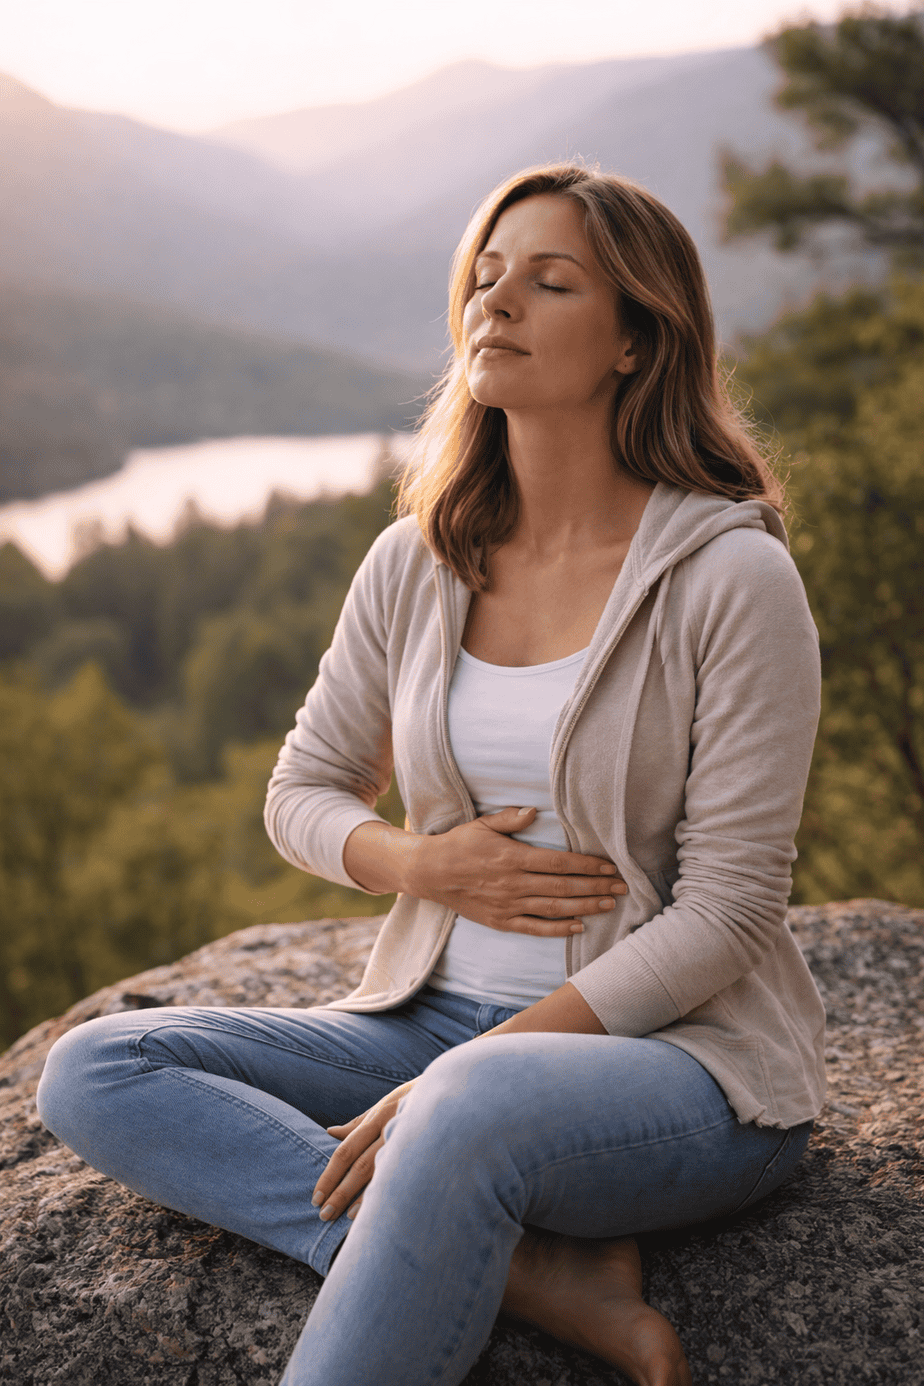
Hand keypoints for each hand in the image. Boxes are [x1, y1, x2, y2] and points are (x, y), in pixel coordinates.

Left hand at [312, 1080, 416, 1223]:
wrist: (461, 1090)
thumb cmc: (420, 1097)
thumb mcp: (389, 1103)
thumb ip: (360, 1121)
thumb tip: (330, 1132)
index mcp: (379, 1116)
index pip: (346, 1150)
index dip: (330, 1174)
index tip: (316, 1196)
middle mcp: (391, 1126)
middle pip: (358, 1163)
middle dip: (338, 1190)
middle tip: (322, 1214)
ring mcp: (410, 1138)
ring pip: (378, 1170)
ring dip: (357, 1196)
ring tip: (340, 1217)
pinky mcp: (428, 1149)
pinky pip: (404, 1174)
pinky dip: (387, 1192)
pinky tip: (375, 1210)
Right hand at [406, 805, 626, 936]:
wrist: (430, 872)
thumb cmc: (459, 844)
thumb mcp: (482, 824)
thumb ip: (510, 819)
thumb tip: (534, 810)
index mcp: (513, 858)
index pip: (560, 862)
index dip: (588, 865)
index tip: (610, 866)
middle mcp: (514, 883)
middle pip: (564, 886)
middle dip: (596, 886)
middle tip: (622, 887)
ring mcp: (508, 905)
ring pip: (555, 907)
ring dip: (585, 906)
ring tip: (609, 904)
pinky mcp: (501, 921)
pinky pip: (535, 927)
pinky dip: (558, 928)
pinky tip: (579, 925)